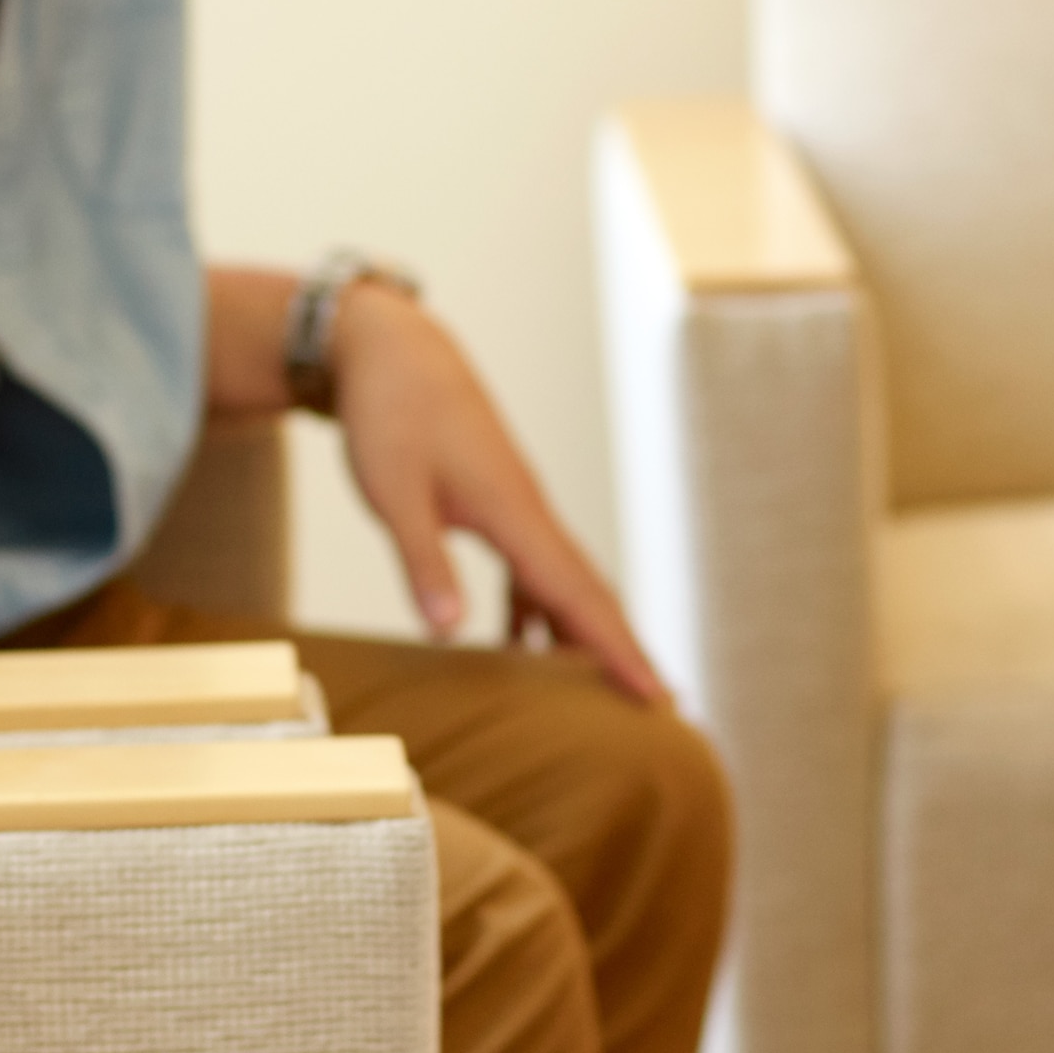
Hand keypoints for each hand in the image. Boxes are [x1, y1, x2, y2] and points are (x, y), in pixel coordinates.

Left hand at [329, 284, 670, 700]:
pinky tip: (522, 645)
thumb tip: (450, 635)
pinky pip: (532, 567)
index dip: (618, 649)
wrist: (391, 347)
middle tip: (664, 705)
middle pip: (588, 592)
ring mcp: (517, 506)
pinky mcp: (496, 503)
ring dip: (585, 632)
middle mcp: (529, 511)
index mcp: (514, 511)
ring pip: (564, 580)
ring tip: (606, 689)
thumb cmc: (389, 413)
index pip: (577, 594)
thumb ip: (424, 563)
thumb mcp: (393, 493)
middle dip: (624, 649)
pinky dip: (538, 609)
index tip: (657, 694)